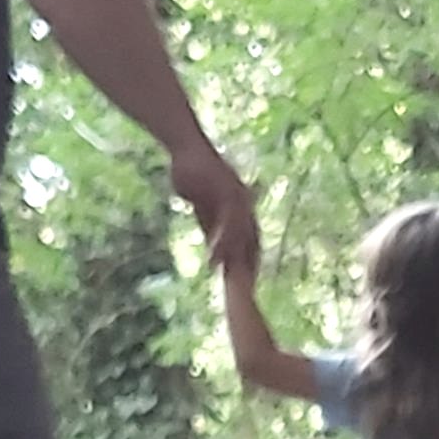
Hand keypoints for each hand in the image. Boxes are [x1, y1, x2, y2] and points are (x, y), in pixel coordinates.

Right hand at [170, 141, 258, 274]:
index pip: (251, 240)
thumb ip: (210, 224)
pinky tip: (214, 257)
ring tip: (226, 279)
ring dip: (233, 259)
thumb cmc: (193, 172)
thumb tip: (213, 246)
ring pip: (240, 235)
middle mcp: (245, 203)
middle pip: (252, 241)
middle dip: (250, 266)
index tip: (249, 283)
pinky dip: (222, 242)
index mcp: (241, 207)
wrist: (186, 147)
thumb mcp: (202, 205)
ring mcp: (238, 198)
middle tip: (246, 291)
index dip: (251, 262)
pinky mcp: (226, 192)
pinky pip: (226, 222)